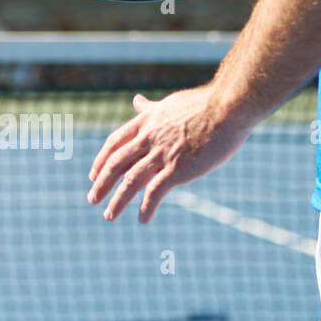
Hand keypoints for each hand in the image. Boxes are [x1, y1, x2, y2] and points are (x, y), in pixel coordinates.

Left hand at [87, 86, 248, 222]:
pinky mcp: (178, 169)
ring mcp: (162, 154)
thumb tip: (136, 101)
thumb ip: (150, 108)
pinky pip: (155, 192)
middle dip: (101, 184)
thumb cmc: (205, 105)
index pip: (115, 143)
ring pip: (130, 181)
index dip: (101, 160)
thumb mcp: (169, 104)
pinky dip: (146, 207)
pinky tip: (142, 219)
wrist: (227, 108)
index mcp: (146, 122)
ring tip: (109, 216)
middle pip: (116, 164)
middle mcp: (149, 138)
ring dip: (117, 201)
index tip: (94, 175)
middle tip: (92, 199)